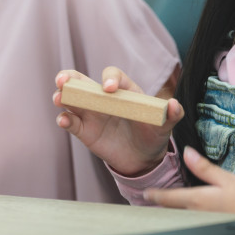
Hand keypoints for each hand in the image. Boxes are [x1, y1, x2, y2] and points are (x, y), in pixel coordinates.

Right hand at [53, 67, 183, 176]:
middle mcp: (104, 98)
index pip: (113, 77)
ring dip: (63, 96)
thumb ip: (171, 114)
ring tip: (59, 98)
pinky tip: (63, 120)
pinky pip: (72, 122)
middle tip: (63, 80)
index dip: (109, 79)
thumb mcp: (164, 125)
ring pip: (72, 99)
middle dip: (71, 77)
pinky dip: (65, 120)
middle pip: (83, 81)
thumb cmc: (153, 134)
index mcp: (123, 91)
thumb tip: (175, 105)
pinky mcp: (84, 130)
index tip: (109, 88)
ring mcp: (92, 113)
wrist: (143, 158)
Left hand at [144, 146, 234, 213]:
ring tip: (164, 203)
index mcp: (198, 199)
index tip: (145, 194)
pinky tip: (186, 209)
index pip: (171, 198)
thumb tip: (187, 153)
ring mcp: (204, 220)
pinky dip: (185, 213)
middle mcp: (198, 213)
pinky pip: (193, 218)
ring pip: (182, 214)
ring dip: (173, 208)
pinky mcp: (212, 223)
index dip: (156, 196)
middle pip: (173, 209)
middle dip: (161, 204)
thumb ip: (203, 167)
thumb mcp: (225, 178)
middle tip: (150, 199)